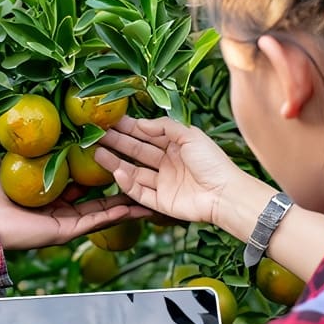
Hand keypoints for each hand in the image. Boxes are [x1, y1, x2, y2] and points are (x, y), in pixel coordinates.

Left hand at [0, 163, 148, 250]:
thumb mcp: (15, 163)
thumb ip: (33, 151)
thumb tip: (46, 131)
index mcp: (52, 197)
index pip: (83, 186)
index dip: (102, 174)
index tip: (120, 160)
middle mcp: (62, 211)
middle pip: (99, 202)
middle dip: (122, 192)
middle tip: (144, 178)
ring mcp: (65, 222)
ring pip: (103, 214)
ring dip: (126, 205)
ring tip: (150, 197)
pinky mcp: (64, 231)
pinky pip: (94, 222)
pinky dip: (114, 215)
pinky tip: (133, 207)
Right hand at [96, 116, 245, 225]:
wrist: (225, 194)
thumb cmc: (212, 162)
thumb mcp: (190, 135)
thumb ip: (164, 126)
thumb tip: (140, 123)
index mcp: (175, 146)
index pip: (147, 135)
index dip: (129, 128)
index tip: (110, 121)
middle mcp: (167, 163)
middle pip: (137, 151)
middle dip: (117, 143)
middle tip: (97, 136)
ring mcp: (163, 183)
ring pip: (134, 171)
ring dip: (116, 162)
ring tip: (98, 152)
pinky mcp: (160, 202)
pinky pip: (139, 192)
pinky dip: (127, 183)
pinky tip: (117, 171)